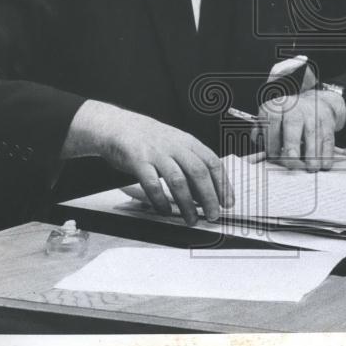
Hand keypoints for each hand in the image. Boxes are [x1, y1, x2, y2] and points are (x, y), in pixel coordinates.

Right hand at [64, 100, 232, 224]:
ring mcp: (156, 153)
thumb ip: (190, 164)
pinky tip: (165, 211)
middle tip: (213, 215)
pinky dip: (160, 200)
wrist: (117, 126)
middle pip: (199, 172)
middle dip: (209, 196)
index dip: (222, 183)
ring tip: (192, 219)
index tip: (227, 201)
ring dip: (187, 203)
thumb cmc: (149, 138)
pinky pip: (152, 183)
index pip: (212, 162)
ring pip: (178, 180)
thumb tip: (206, 191)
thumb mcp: (175, 144)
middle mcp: (174, 146)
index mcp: (187, 142)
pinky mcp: (138, 161)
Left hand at [258, 89, 345, 171]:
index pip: (271, 123)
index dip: (271, 143)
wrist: (316, 103)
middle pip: (292, 125)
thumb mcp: (272, 119)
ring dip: (312, 155)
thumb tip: (257, 139)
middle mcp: (294, 108)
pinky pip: (327, 138)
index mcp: (276, 107)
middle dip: (292, 147)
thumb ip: (261, 130)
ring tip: (310, 168)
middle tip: (292, 164)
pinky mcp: (327, 120)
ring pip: (312, 134)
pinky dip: (326, 153)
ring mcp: (312, 113)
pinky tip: (323, 164)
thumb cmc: (289, 117)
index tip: (273, 157)